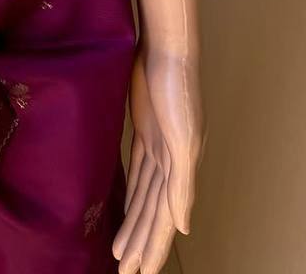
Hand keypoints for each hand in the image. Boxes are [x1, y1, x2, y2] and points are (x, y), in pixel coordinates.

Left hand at [113, 44, 205, 273]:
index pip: (165, 219)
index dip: (154, 245)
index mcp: (181, 171)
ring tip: (121, 251)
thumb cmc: (178, 92)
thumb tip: (183, 227)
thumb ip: (183, 185)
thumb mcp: (184, 141)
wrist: (166, 52)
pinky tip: (127, 208)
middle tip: (127, 272)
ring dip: (135, 224)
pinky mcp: (143, 130)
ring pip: (144, 196)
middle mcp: (171, 164)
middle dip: (142, 243)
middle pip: (153, 213)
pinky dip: (133, 193)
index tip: (142, 272)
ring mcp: (157, 147)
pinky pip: (138, 172)